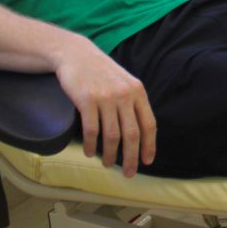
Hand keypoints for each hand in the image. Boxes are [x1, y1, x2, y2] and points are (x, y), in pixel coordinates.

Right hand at [55, 41, 157, 176]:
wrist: (76, 54)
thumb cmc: (101, 72)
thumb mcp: (124, 82)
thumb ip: (133, 102)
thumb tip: (141, 132)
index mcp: (137, 91)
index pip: (149, 124)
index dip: (149, 145)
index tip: (147, 161)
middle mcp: (124, 95)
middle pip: (132, 134)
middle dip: (131, 158)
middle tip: (128, 173)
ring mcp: (105, 97)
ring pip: (111, 136)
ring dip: (109, 155)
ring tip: (107, 163)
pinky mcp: (86, 100)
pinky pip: (91, 130)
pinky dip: (90, 145)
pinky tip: (89, 152)